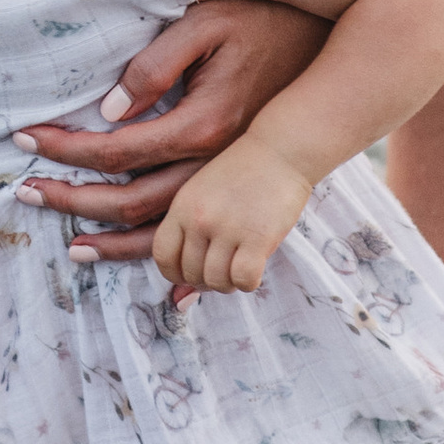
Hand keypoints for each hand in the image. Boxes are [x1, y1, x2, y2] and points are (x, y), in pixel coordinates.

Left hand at [13, 0, 326, 259]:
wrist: (330, 45)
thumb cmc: (261, 23)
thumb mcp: (204, 26)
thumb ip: (153, 67)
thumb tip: (110, 113)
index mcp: (201, 123)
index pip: (115, 150)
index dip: (65, 150)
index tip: (25, 141)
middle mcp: (214, 165)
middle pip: (131, 201)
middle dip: (73, 200)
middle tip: (27, 193)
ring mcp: (230, 182)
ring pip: (164, 232)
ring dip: (114, 243)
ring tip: (72, 249)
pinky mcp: (240, 187)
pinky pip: (203, 239)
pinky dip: (176, 265)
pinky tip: (160, 284)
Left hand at [153, 133, 313, 298]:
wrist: (280, 150)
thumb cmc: (242, 172)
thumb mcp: (202, 191)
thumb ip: (189, 227)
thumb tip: (181, 293)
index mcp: (182, 206)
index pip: (163, 255)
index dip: (174, 273)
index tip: (189, 273)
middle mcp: (199, 219)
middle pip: (190, 273)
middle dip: (205, 280)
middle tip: (222, 270)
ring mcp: (227, 229)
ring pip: (216, 281)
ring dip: (228, 283)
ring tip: (238, 268)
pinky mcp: (257, 238)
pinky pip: (243, 279)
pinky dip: (248, 282)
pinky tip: (255, 269)